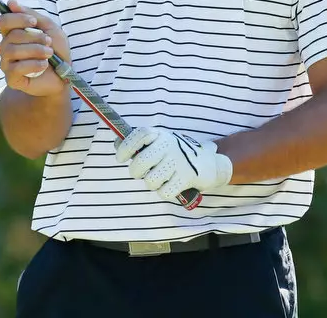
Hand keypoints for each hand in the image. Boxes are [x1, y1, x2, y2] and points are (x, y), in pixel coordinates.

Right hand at [0, 1, 70, 97]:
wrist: (64, 77)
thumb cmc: (57, 51)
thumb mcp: (49, 28)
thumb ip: (31, 14)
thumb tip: (11, 2)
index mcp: (13, 33)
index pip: (3, 21)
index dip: (17, 19)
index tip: (34, 22)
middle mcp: (6, 47)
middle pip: (11, 35)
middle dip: (34, 37)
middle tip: (48, 41)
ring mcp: (7, 63)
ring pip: (12, 51)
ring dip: (35, 50)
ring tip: (49, 54)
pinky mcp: (11, 79)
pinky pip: (16, 68)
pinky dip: (33, 64)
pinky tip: (43, 65)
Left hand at [115, 127, 232, 203]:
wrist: (209, 162)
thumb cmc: (176, 153)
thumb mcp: (159, 141)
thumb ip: (138, 142)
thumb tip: (117, 143)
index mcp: (159, 134)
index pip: (138, 136)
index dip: (125, 148)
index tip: (121, 158)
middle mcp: (168, 145)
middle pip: (140, 163)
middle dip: (136, 172)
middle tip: (142, 173)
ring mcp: (178, 161)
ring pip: (150, 181)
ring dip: (152, 183)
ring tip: (159, 179)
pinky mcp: (186, 177)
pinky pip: (164, 192)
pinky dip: (164, 192)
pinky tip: (169, 186)